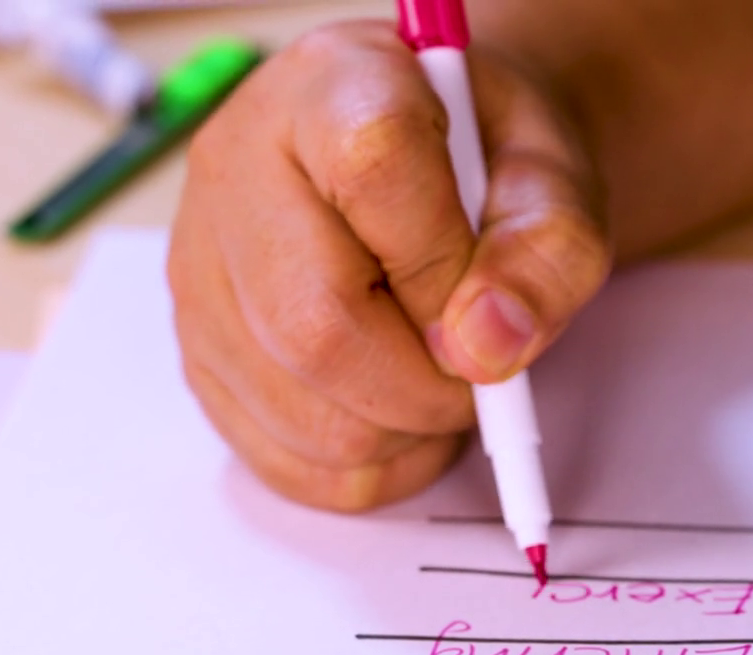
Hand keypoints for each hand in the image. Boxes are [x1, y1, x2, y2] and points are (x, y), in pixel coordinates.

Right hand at [170, 20, 609, 509]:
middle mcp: (237, 165)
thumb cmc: (490, 164)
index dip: (444, 270)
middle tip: (476, 375)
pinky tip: (397, 417)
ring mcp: (201, 265)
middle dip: (427, 388)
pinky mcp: (197, 348)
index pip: (373, 175)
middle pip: (314, 326)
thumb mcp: (555, 182)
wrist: (444, 165)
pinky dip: (362, 469)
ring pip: (296, 411)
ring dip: (401, 436)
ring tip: (440, 385)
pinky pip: (275, 457)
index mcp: (331, 87)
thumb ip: (546, 252)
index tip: (484, 300)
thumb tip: (485, 347)